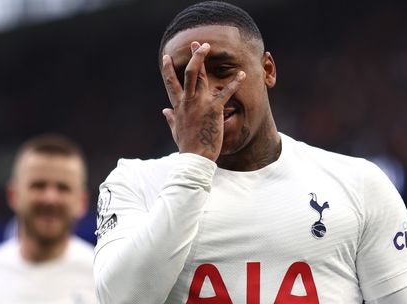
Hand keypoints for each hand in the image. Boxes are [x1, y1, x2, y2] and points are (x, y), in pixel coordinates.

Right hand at [160, 41, 245, 160]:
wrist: (195, 157)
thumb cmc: (186, 145)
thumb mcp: (175, 129)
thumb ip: (170, 118)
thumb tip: (164, 111)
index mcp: (178, 105)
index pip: (170, 83)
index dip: (167, 69)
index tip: (166, 56)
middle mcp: (188, 101)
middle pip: (187, 73)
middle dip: (192, 56)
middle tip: (198, 44)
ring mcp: (200, 103)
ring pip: (199, 76)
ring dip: (203, 59)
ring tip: (208, 46)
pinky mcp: (213, 109)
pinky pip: (225, 92)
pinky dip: (234, 82)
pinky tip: (242, 74)